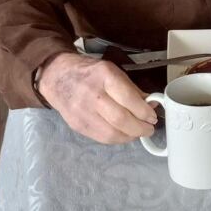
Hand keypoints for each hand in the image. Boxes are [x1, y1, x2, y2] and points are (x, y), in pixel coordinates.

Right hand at [38, 52, 157, 143]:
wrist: (58, 77)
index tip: (153, 116)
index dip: (144, 111)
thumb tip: (152, 104)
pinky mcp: (77, 126)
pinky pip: (102, 138)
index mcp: (105, 76)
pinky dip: (117, 139)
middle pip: (121, 119)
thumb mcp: (113, 71)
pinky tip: (125, 134)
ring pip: (112, 133)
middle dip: (140, 128)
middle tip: (150, 129)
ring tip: (139, 132)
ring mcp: (83, 112)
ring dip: (130, 136)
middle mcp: (93, 95)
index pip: (128, 98)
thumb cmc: (90, 72)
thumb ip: (132, 89)